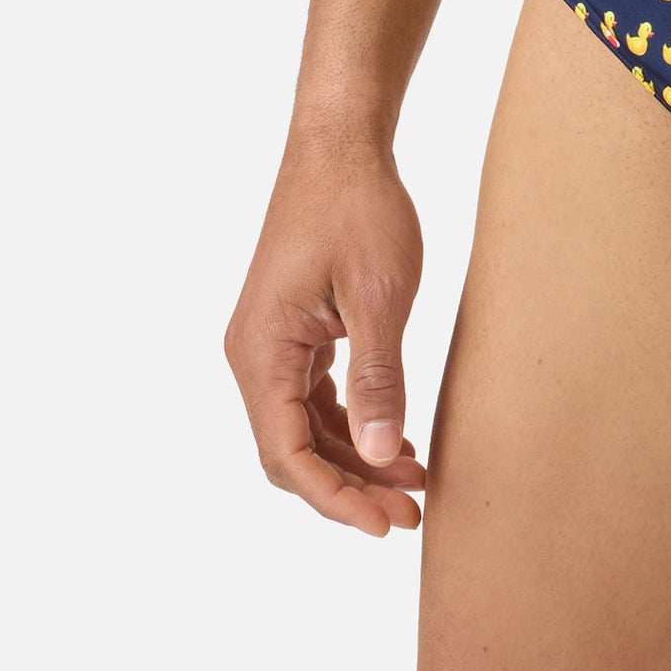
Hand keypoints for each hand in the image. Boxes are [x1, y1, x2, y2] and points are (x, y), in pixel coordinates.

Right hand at [225, 128, 426, 535]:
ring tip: (416, 484)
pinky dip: (353, 424)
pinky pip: (314, 398)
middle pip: (293, 450)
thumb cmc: (359, 209)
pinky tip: (396, 438)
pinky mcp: (293, 331)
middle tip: (412, 514)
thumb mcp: (380, 295)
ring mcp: (271, 343)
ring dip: (356, 459)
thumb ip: (378, 378)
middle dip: (350, 488)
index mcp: (262, 350)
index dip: (335, 498)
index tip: (386, 524)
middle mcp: (254, 354)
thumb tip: (381, 453)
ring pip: (305, 428)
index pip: (287, 454)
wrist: (342, 146)